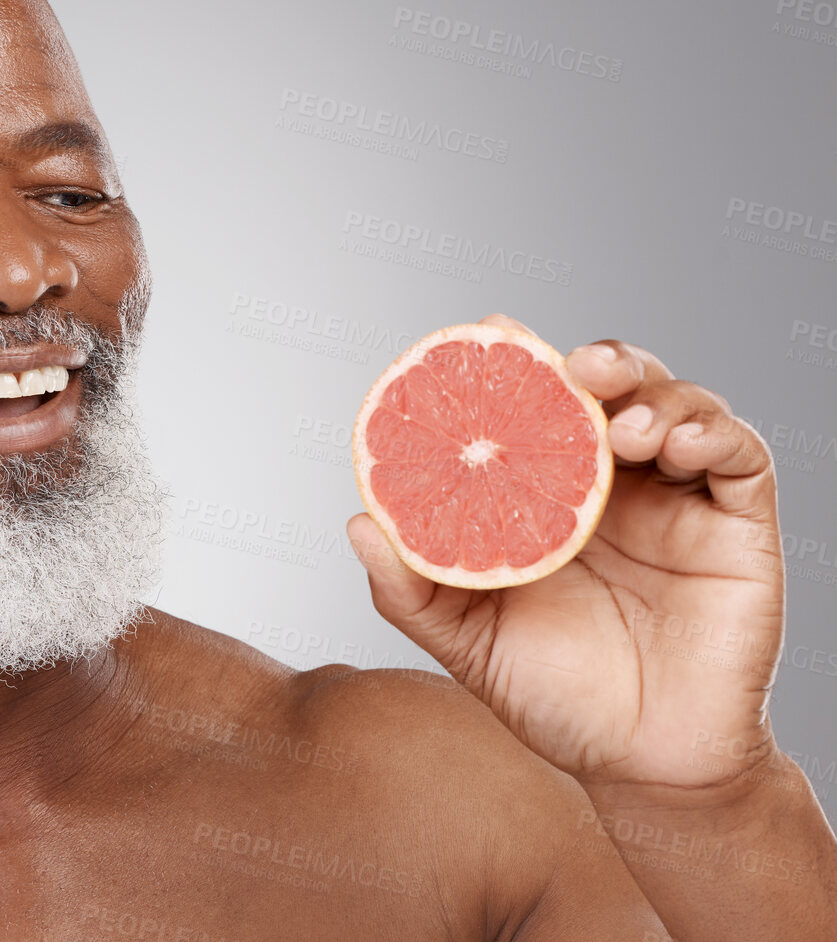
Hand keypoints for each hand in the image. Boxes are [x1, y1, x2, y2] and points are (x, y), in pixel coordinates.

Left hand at [347, 314, 783, 794]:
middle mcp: (617, 485)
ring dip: (651, 392)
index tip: (489, 333)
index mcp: (551, 496)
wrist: (641, 764)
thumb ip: (411, 589)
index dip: (520, 365)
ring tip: (620, 423)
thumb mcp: (467, 641)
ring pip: (677, 404)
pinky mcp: (739, 526)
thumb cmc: (556, 697)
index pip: (539, 409)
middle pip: (612, 388)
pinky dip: (713, 430)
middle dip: (593, 361)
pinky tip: (675, 442)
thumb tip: (357, 523)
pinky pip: (740, 456)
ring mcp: (680, 499)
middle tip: (567, 365)